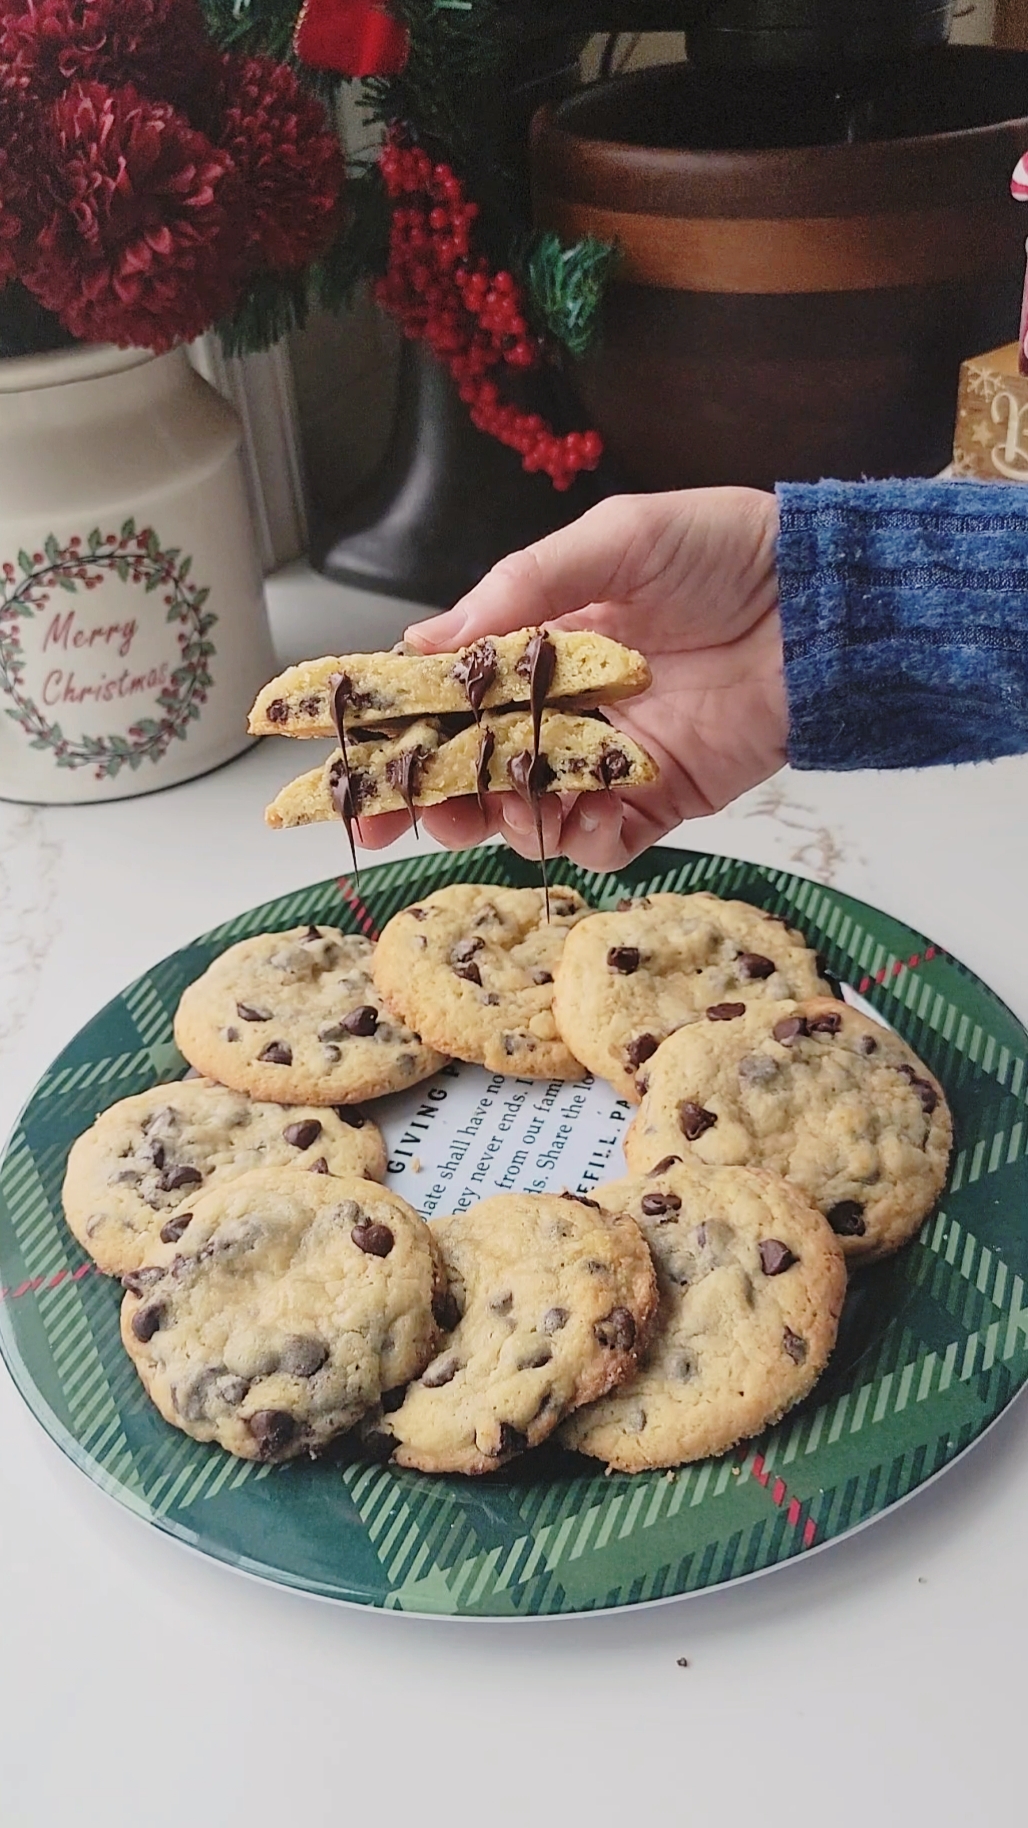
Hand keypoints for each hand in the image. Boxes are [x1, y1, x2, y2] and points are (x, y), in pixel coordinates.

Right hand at [355, 486, 786, 869]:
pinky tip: (584, 820)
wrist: (822, 601)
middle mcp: (564, 708)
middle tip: (407, 817)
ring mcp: (610, 758)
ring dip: (504, 821)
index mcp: (539, 644)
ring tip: (508, 810)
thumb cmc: (723, 549)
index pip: (449, 695)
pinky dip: (584, 841)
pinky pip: (605, 840)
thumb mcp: (613, 540)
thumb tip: (426, 641)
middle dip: (433, 797)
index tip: (353, 763)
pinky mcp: (660, 796)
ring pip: (528, 812)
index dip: (397, 730)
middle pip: (475, 767)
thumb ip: (523, 588)